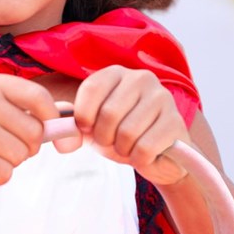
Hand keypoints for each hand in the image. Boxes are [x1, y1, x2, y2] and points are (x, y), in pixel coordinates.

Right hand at [0, 75, 59, 197]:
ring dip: (9, 162)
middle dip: (26, 147)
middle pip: (34, 132)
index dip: (53, 118)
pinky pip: (4, 173)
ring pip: (20, 156)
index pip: (39, 97)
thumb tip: (73, 122)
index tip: (51, 131)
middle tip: (2, 146)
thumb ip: (33, 111)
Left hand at [72, 66, 189, 184]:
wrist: (157, 158)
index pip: (91, 90)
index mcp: (116, 73)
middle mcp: (142, 78)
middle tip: (113, 141)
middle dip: (104, 138)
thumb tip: (57, 127)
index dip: (84, 118)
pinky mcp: (176, 122)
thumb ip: (70, 120)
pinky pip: (145, 148)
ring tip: (130, 146)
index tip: (89, 129)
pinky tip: (146, 154)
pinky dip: (139, 159)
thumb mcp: (90, 125)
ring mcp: (162, 98)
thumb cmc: (119, 136)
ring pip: (127, 133)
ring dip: (123, 150)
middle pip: (108, 114)